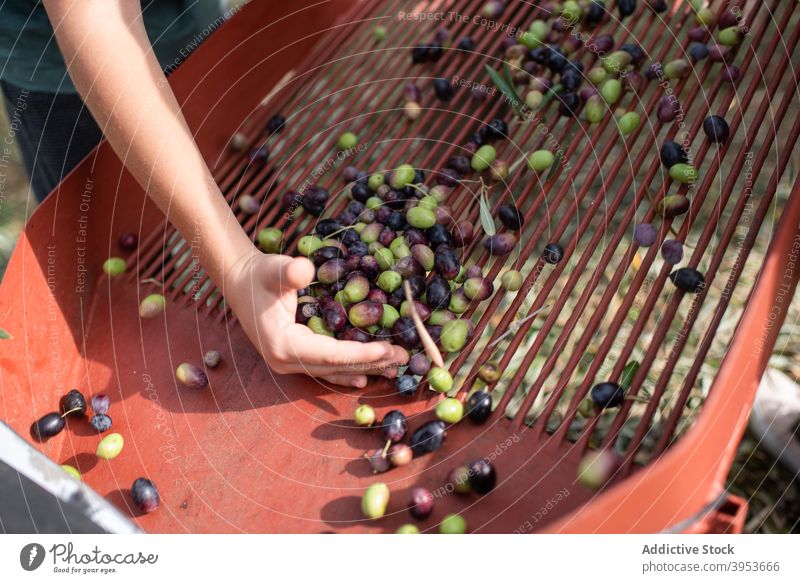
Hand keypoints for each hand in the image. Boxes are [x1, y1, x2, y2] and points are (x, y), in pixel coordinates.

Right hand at [224, 251, 408, 387]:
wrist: (239, 282)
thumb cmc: (259, 275)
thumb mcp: (274, 269)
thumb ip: (290, 271)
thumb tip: (305, 269)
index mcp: (284, 345)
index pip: (331, 355)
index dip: (362, 353)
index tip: (389, 349)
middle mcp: (287, 361)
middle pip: (337, 367)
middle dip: (372, 363)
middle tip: (405, 358)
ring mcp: (290, 363)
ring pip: (334, 371)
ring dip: (365, 369)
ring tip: (395, 368)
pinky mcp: (295, 358)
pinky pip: (327, 368)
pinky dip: (349, 370)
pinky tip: (368, 375)